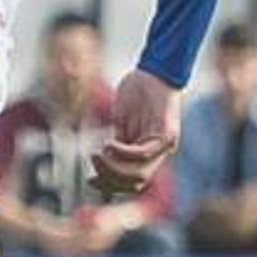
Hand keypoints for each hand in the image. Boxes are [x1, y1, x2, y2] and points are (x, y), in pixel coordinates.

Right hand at [93, 68, 179, 199]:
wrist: (156, 70)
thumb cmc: (138, 92)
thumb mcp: (123, 121)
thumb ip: (118, 141)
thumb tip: (104, 159)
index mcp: (149, 152)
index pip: (131, 181)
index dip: (110, 186)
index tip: (90, 180)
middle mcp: (160, 154)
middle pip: (136, 182)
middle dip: (110, 180)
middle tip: (92, 167)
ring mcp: (165, 146)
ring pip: (140, 173)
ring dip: (114, 168)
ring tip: (97, 155)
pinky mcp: (167, 135)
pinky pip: (144, 153)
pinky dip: (124, 153)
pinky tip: (108, 144)